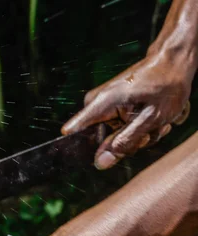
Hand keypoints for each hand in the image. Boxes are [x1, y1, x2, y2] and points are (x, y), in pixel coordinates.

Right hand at [61, 51, 192, 169]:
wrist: (173, 63)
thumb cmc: (166, 86)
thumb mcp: (150, 120)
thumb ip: (124, 143)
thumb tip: (100, 163)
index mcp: (101, 104)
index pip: (72, 131)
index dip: (81, 149)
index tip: (103, 156)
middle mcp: (96, 104)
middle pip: (99, 140)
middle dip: (126, 143)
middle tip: (148, 133)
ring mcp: (104, 105)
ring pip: (113, 136)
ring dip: (137, 136)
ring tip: (155, 123)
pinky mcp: (112, 107)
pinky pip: (119, 128)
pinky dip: (137, 128)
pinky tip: (152, 120)